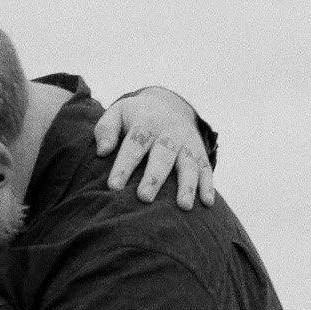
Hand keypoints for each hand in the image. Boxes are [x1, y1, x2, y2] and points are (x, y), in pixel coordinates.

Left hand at [95, 89, 215, 208]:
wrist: (168, 104)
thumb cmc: (135, 117)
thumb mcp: (118, 113)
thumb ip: (106, 129)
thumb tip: (102, 151)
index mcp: (146, 122)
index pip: (134, 144)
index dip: (124, 165)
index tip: (114, 186)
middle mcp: (169, 132)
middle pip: (162, 155)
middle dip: (154, 177)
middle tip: (144, 197)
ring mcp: (187, 143)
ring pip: (188, 164)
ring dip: (187, 185)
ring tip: (183, 206)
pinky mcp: (199, 151)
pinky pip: (206, 168)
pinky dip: (208, 185)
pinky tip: (207, 203)